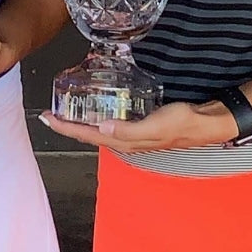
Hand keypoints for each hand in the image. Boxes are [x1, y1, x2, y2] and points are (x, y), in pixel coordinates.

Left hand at [39, 100, 234, 152]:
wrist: (204, 122)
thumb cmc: (181, 123)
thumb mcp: (155, 126)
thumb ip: (128, 130)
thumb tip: (101, 128)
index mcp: (124, 142)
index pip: (87, 135)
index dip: (65, 127)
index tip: (47, 118)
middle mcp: (124, 140)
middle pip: (88, 134)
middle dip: (66, 125)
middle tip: (48, 113)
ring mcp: (131, 134)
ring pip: (97, 129)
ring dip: (79, 122)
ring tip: (64, 111)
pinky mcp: (137, 125)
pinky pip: (110, 123)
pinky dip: (95, 116)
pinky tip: (94, 108)